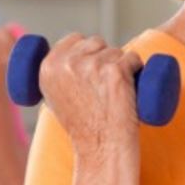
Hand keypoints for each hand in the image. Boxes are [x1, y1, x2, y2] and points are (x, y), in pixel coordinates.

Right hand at [37, 34, 143, 155]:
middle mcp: (67, 63)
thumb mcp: (56, 95)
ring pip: (117, 51)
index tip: (93, 71)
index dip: (87, 52)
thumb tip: (68, 51)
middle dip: (105, 57)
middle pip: (96, 42)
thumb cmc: (84, 123)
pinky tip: (129, 89)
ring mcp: (91, 66)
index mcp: (47, 67)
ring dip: (122, 66)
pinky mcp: (115, 71)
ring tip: (114, 93)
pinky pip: (133, 58)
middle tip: (104, 86)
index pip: (73, 38)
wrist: (101, 146)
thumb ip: (58, 72)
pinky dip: (137, 70)